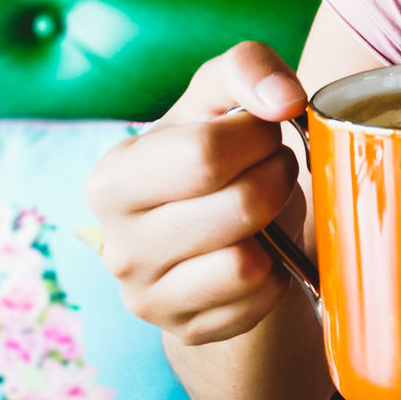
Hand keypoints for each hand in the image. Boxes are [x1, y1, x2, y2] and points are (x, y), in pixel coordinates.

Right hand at [85, 41, 307, 344]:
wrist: (217, 232)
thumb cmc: (218, 153)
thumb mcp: (221, 97)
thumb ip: (248, 68)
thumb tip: (286, 99)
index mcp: (114, 178)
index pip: (207, 153)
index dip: (259, 136)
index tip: (263, 133)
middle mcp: (118, 244)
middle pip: (239, 206)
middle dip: (276, 177)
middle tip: (274, 168)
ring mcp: (148, 297)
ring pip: (249, 262)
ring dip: (278, 225)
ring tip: (265, 207)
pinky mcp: (188, 330)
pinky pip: (262, 299)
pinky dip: (280, 271)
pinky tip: (263, 252)